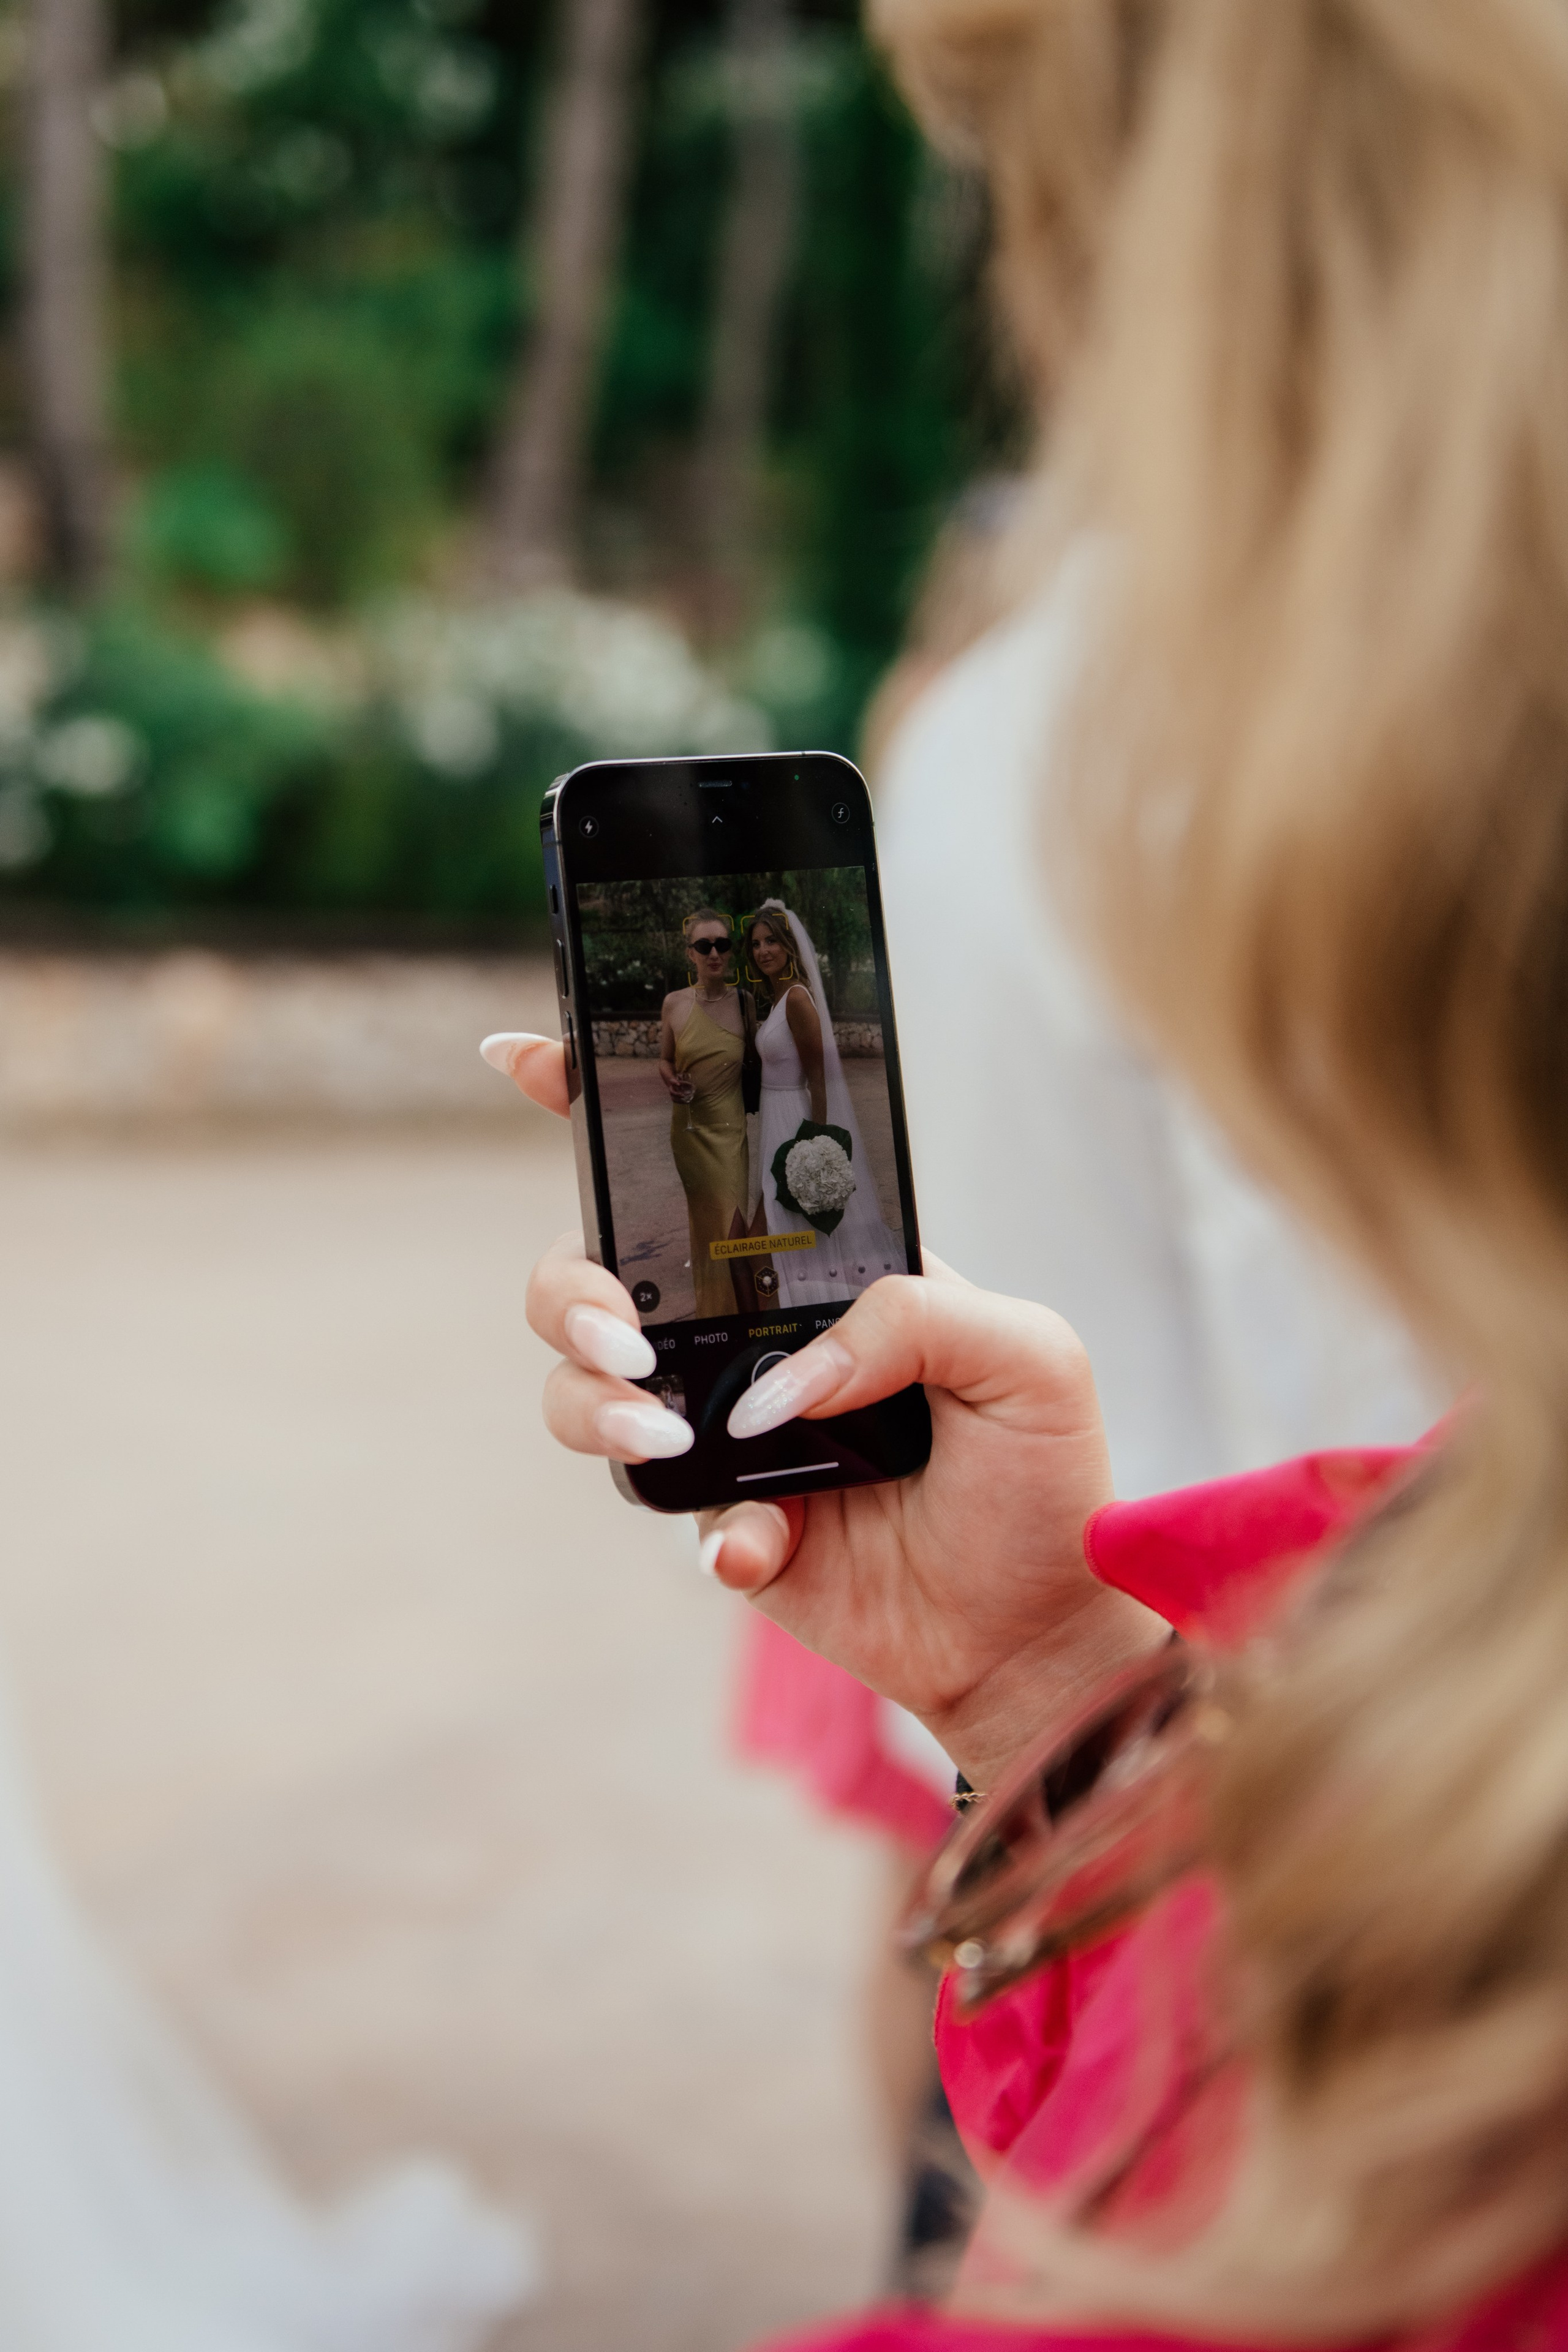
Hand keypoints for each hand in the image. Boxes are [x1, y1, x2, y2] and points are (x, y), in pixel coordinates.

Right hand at [482, 1032, 1167, 1786]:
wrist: (1038, 1631)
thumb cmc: (1042, 1477)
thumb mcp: (1027, 1357)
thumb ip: (916, 1317)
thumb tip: (785, 1376)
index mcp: (819, 1269)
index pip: (702, 1170)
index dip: (603, 1105)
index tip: (523, 1056)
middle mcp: (752, 1337)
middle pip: (593, 1278)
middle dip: (574, 1294)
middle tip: (630, 1341)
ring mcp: (724, 1427)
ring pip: (584, 1390)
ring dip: (597, 1405)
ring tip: (672, 1438)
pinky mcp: (722, 1518)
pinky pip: (662, 1513)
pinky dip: (712, 1529)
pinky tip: (765, 1544)